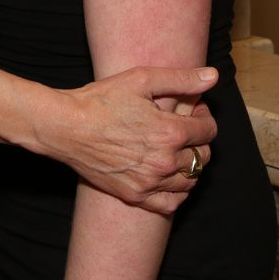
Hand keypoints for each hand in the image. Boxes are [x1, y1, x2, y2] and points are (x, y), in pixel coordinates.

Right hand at [38, 66, 217, 214]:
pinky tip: (169, 175)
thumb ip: (181, 79)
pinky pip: (172, 203)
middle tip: (184, 127)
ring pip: (190, 180)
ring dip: (190, 163)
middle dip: (199, 140)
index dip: (204, 116)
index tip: (194, 110)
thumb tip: (213, 76)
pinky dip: (178, 191)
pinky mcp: (135, 195)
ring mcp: (150, 182)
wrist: (66, 127)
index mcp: (169, 132)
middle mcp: (164, 161)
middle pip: (203, 156)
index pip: (208, 131)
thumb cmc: (101, 99)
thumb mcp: (140, 79)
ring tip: (175, 148)